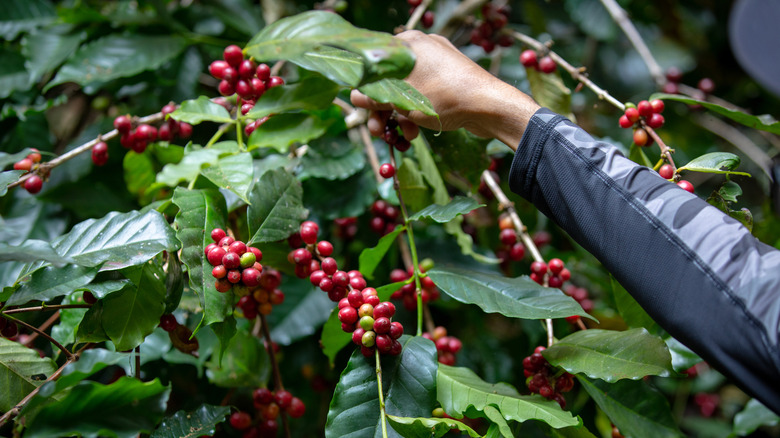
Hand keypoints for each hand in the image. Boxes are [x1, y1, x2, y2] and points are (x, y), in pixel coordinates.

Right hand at [351, 30, 539, 149]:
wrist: (491, 107)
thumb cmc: (444, 98)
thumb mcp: (402, 100)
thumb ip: (373, 97)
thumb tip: (354, 96)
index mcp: (408, 43)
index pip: (373, 62)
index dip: (364, 88)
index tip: (364, 110)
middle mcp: (422, 47)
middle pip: (389, 80)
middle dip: (382, 109)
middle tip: (378, 132)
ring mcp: (437, 63)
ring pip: (406, 90)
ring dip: (399, 115)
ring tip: (400, 137)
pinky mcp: (449, 79)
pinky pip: (423, 94)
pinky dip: (416, 112)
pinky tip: (416, 133)